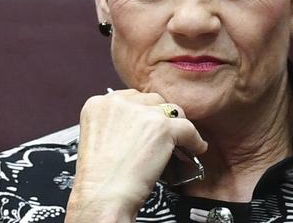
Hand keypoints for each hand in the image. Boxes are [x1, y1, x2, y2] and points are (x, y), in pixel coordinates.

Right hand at [65, 89, 207, 222]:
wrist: (102, 196)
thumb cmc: (98, 178)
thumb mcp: (96, 137)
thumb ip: (115, 122)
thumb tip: (139, 122)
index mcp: (98, 104)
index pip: (130, 97)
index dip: (142, 111)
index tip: (147, 123)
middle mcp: (119, 103)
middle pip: (151, 100)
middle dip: (159, 116)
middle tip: (163, 135)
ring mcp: (142, 113)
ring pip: (171, 111)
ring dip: (175, 126)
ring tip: (179, 141)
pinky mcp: (162, 127)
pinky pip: (188, 128)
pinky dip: (194, 140)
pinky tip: (195, 148)